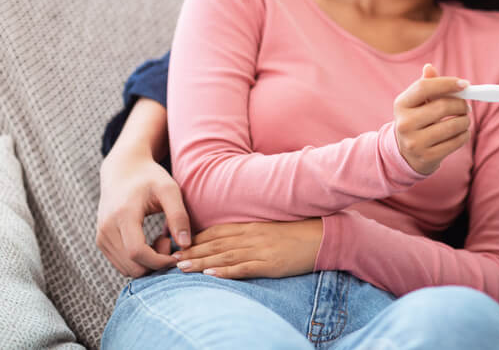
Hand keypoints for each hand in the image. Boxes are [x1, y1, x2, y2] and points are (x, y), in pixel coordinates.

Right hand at [96, 150, 191, 277]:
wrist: (123, 169)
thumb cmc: (150, 177)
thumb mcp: (169, 190)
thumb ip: (179, 216)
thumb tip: (186, 245)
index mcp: (123, 215)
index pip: (137, 252)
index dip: (159, 260)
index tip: (178, 254)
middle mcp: (106, 228)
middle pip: (131, 265)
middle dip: (155, 263)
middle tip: (169, 242)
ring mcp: (101, 236)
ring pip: (125, 268)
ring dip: (147, 263)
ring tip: (161, 240)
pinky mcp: (101, 241)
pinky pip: (120, 263)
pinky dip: (137, 261)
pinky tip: (149, 242)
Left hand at [172, 219, 322, 278]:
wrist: (323, 236)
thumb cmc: (298, 232)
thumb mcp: (271, 228)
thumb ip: (251, 232)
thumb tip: (232, 239)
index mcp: (252, 226)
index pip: (218, 231)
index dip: (197, 238)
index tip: (179, 245)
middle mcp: (252, 236)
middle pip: (216, 244)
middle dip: (192, 251)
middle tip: (171, 259)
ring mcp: (260, 250)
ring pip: (224, 256)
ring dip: (201, 262)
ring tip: (182, 267)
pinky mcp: (269, 263)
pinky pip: (243, 268)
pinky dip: (225, 272)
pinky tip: (210, 275)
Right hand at [393, 63, 470, 174]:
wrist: (406, 154)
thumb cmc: (416, 120)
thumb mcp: (416, 103)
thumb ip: (426, 84)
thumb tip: (429, 67)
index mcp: (401, 104)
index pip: (424, 87)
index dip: (447, 83)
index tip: (465, 84)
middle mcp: (404, 123)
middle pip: (442, 106)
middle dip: (461, 105)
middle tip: (467, 106)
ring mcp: (414, 142)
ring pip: (453, 125)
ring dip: (465, 121)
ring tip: (464, 120)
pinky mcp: (427, 157)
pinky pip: (456, 142)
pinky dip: (464, 135)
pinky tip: (462, 133)